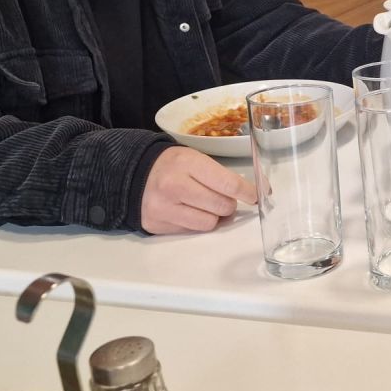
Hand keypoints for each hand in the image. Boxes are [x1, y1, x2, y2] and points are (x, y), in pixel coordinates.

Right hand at [140, 145, 256, 234]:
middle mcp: (175, 186)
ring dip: (214, 217)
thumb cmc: (172, 165)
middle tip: (223, 198)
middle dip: (229, 204)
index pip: (229, 184)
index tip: (257, 195)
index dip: (248, 192)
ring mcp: (165, 208)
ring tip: (206, 206)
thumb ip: (220, 175)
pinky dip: (197, 224)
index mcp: (187, 163)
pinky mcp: (158, 225)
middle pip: (222, 206)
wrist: (133, 174)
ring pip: (209, 224)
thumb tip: (252, 193)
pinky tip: (190, 211)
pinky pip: (192, 231)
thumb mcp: (194, 158)